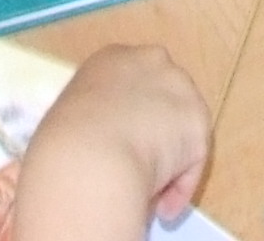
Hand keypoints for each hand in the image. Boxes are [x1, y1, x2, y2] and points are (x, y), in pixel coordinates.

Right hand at [13, 44, 212, 239]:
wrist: (91, 155)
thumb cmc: (65, 138)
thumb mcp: (71, 115)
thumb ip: (92, 116)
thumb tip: (99, 141)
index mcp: (111, 58)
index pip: (130, 80)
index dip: (129, 112)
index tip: (120, 138)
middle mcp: (150, 61)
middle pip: (161, 95)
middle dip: (155, 127)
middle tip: (139, 161)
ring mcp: (179, 88)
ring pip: (179, 127)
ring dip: (169, 157)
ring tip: (149, 188)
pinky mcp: (198, 121)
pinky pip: (192, 159)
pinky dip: (180, 185)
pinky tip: (164, 205)